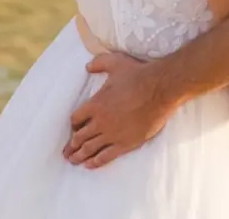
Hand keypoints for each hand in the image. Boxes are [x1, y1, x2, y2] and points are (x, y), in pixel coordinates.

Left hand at [64, 53, 174, 167]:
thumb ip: (99, 63)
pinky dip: (95, 162)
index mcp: (95, 104)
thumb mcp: (116, 62)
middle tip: (67, 152)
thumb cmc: (139, 75)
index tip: (74, 128)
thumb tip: (87, 66)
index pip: (75, 119)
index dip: (73, 125)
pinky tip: (90, 165)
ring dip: (79, 156)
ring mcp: (112, 134)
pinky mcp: (126, 143)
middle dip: (72, 145)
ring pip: (90, 149)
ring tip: (74, 160)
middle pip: (79, 137)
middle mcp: (100, 122)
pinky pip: (106, 156)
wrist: (161, 88)